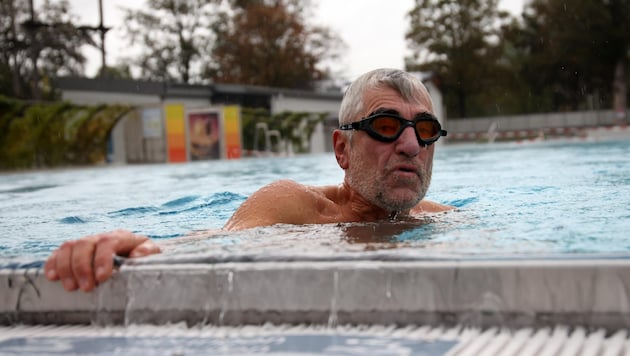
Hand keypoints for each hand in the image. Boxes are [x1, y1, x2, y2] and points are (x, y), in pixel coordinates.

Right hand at [44, 229, 160, 291]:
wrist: (135, 252)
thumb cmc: (143, 255)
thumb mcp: (151, 253)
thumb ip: (147, 252)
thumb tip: (138, 254)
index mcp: (120, 237)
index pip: (108, 242)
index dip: (102, 259)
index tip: (102, 278)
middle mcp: (100, 237)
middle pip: (84, 244)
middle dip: (82, 267)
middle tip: (86, 288)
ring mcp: (85, 243)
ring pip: (69, 247)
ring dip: (66, 268)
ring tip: (71, 288)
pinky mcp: (73, 252)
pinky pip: (58, 253)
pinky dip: (52, 263)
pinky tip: (52, 277)